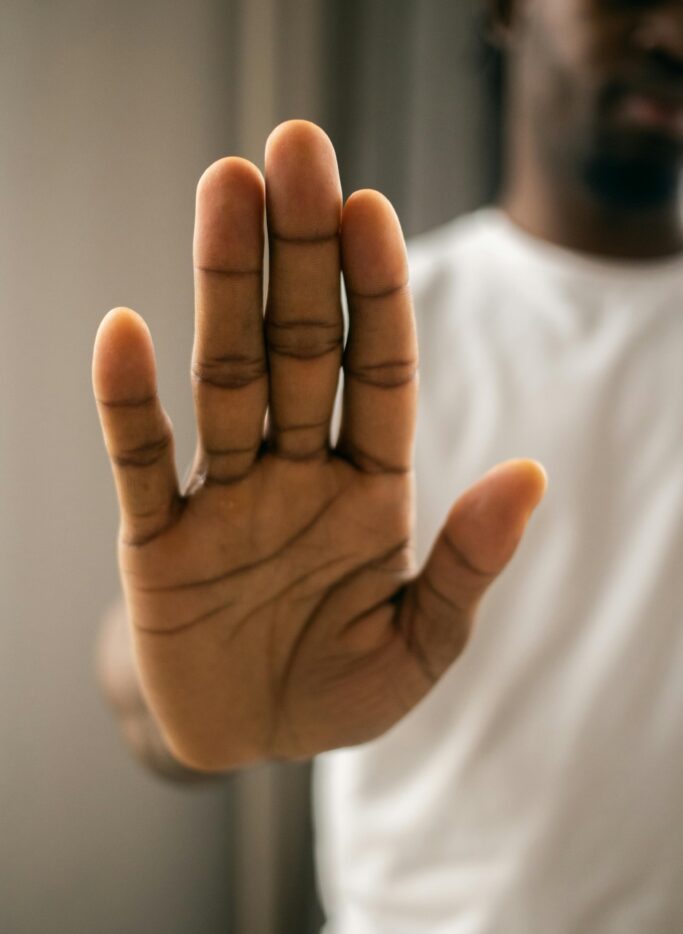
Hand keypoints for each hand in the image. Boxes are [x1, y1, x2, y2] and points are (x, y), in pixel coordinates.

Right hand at [92, 120, 546, 771]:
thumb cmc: (340, 688)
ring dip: (223, 287)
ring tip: (224, 188)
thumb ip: (468, 564)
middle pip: (300, 348)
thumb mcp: (422, 645)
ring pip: (225, 378)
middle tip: (295, 148)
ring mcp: (224, 498)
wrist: (250, 741)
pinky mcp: (157, 542)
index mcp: (368, 491)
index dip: (377, 294)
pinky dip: (128, 404)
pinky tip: (124, 332)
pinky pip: (140, 464)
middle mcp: (295, 473)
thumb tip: (529, 474)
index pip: (379, 373)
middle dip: (300, 253)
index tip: (370, 208)